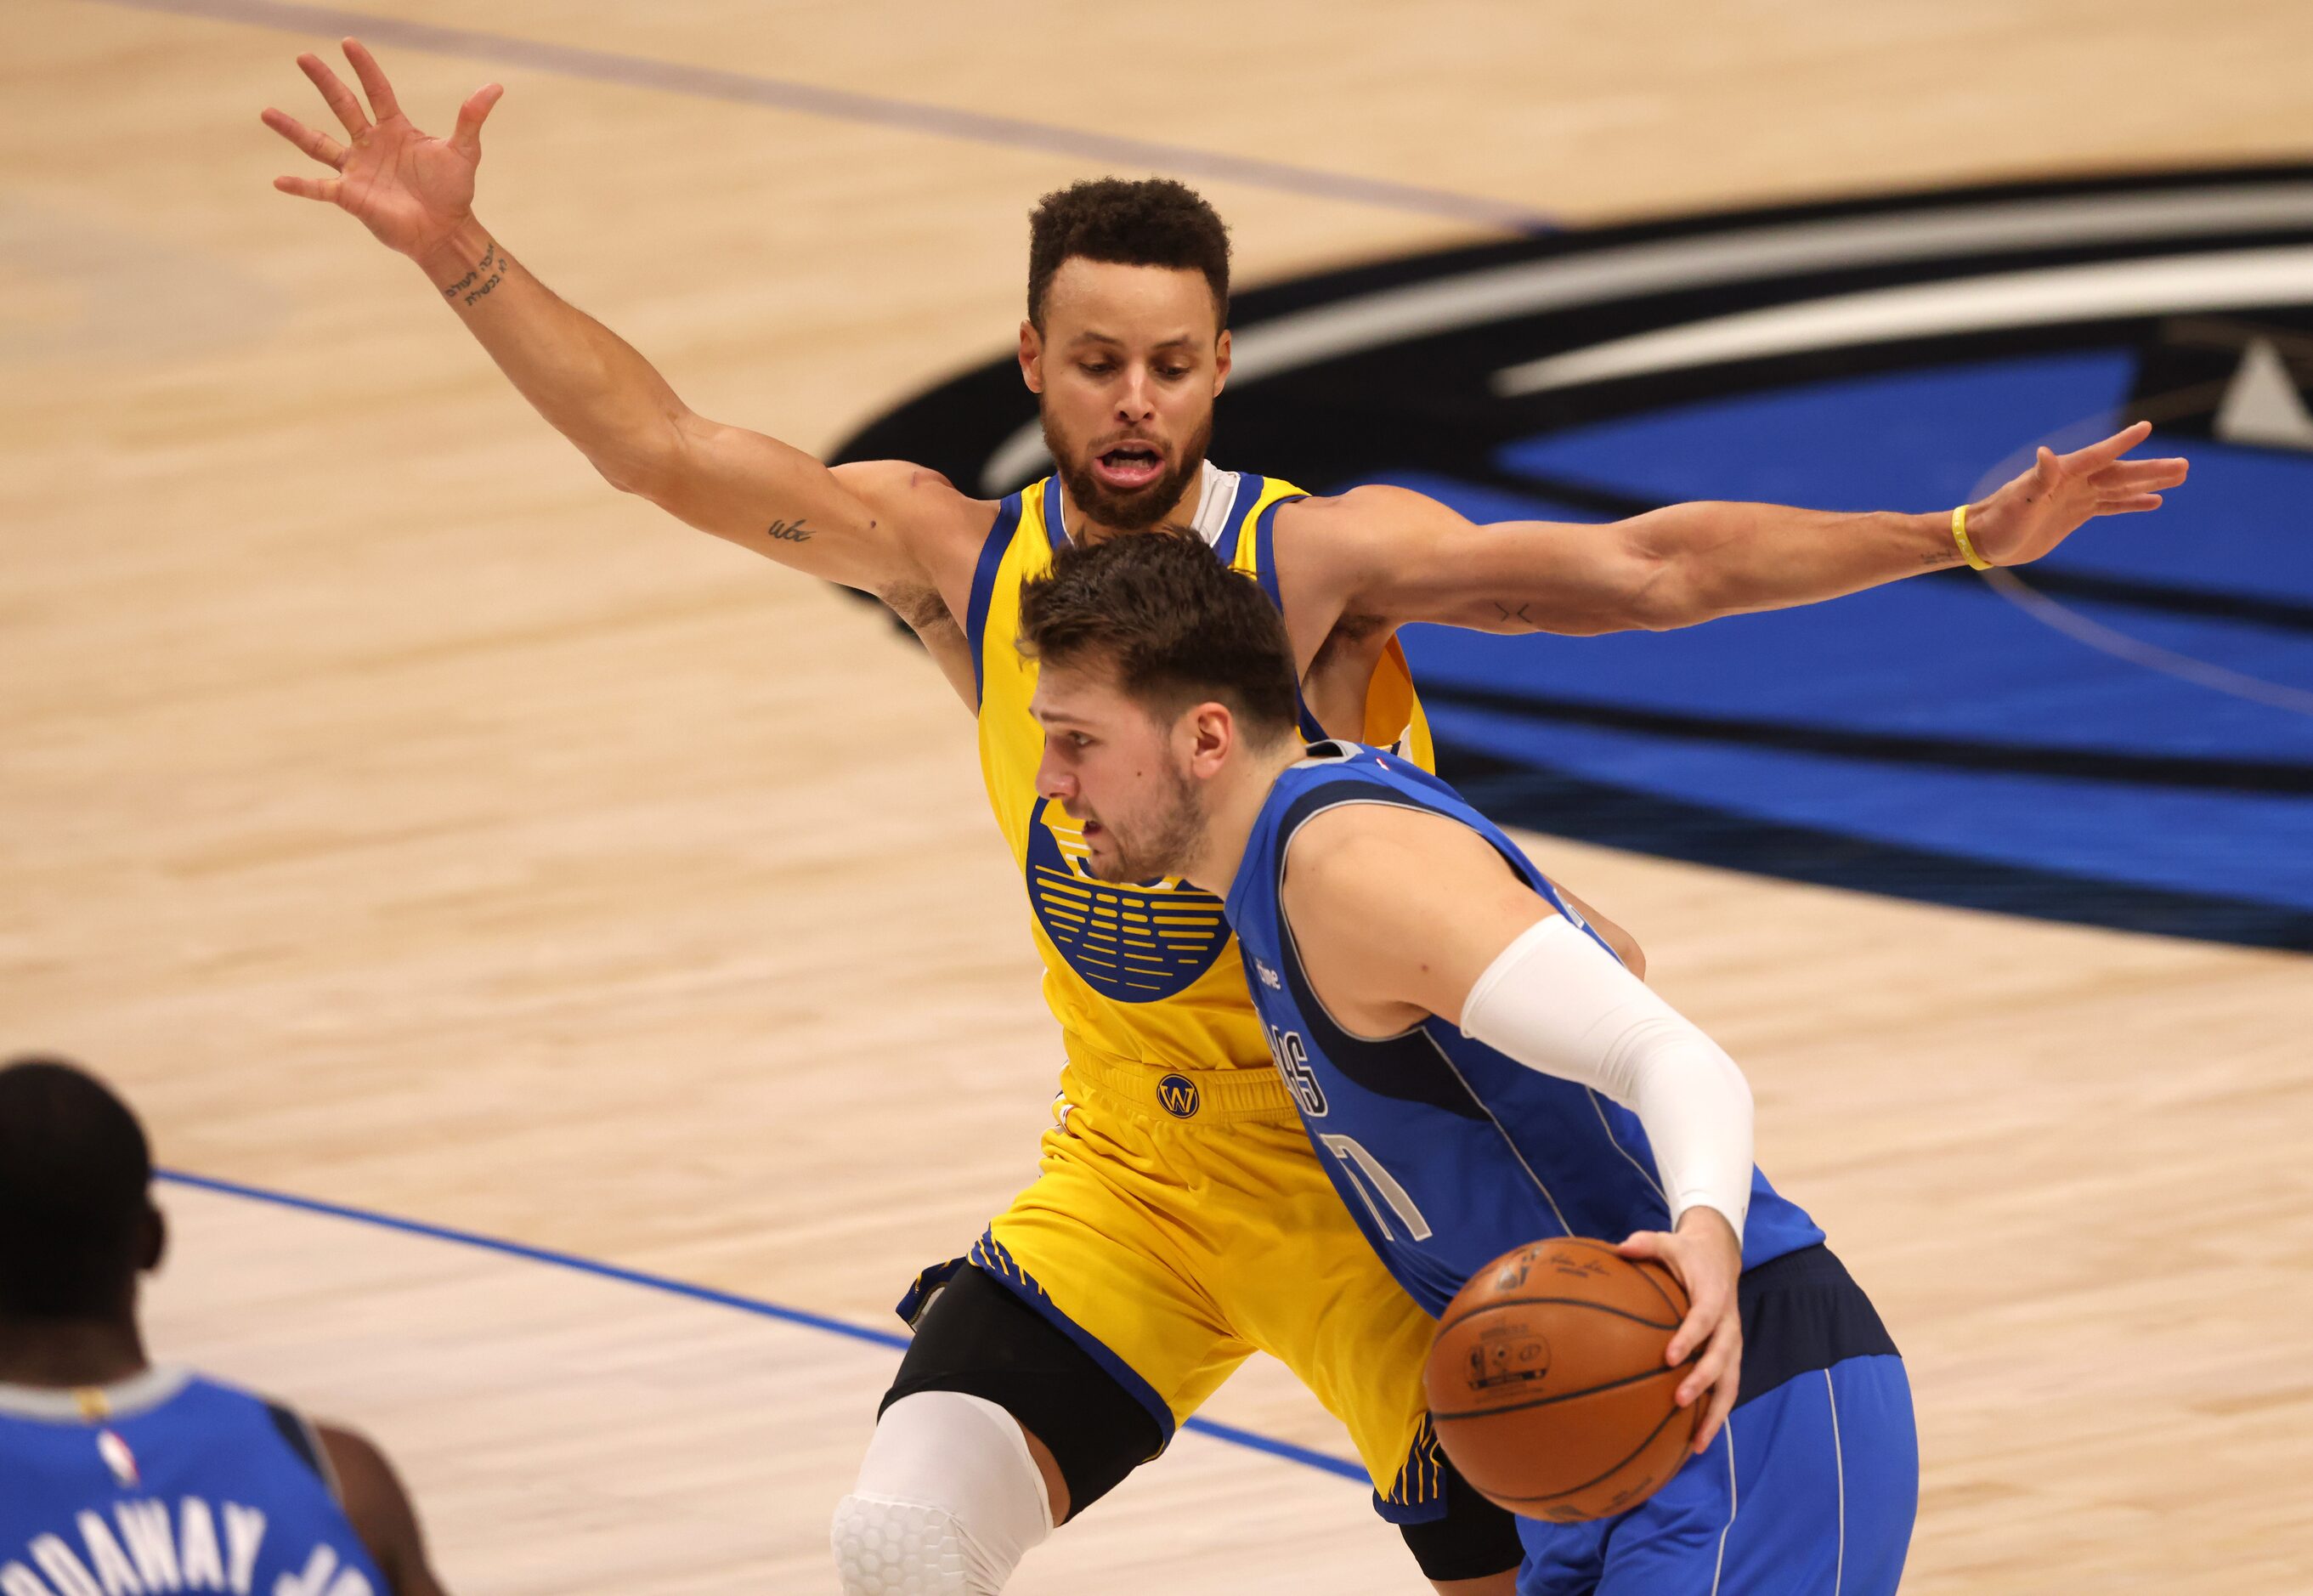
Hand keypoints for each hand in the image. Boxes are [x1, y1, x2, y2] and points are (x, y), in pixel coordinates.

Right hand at [263, 38, 502, 264]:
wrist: (445, 231)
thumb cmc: (453, 192)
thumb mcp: (464, 151)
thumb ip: (472, 119)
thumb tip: (495, 87)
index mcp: (395, 129)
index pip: (377, 91)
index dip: (365, 68)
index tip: (349, 42)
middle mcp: (370, 144)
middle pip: (343, 106)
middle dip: (325, 81)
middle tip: (304, 56)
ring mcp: (357, 169)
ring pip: (318, 144)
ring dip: (293, 129)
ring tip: (266, 112)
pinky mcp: (351, 197)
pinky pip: (319, 189)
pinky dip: (300, 186)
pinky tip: (277, 180)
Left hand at [1618, 1207, 1742, 1453]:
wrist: (1720, 1256)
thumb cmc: (1686, 1253)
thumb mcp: (1667, 1241)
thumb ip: (1645, 1243)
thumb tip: (1618, 1248)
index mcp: (1714, 1296)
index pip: (1704, 1319)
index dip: (1690, 1338)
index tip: (1669, 1358)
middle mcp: (1728, 1324)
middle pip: (1722, 1357)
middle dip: (1703, 1380)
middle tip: (1679, 1400)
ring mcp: (1732, 1344)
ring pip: (1731, 1383)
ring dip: (1716, 1413)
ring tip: (1696, 1443)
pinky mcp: (1730, 1358)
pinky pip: (1727, 1390)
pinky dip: (1715, 1416)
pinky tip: (1696, 1441)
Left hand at [1963, 420, 2189, 565]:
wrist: (1986, 541)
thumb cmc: (1999, 520)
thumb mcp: (2019, 501)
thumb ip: (2037, 479)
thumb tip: (2045, 453)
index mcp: (2061, 474)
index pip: (2098, 456)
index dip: (2121, 443)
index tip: (2145, 428)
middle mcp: (2073, 481)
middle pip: (2118, 473)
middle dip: (2151, 470)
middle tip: (2184, 465)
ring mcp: (2076, 497)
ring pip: (2120, 487)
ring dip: (2148, 482)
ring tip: (2180, 476)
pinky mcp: (2076, 514)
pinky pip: (2110, 505)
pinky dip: (2132, 502)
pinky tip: (2155, 500)